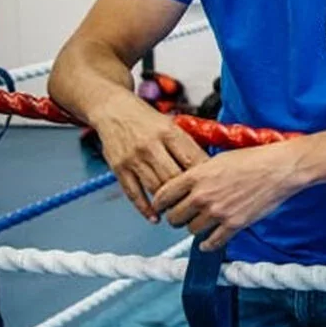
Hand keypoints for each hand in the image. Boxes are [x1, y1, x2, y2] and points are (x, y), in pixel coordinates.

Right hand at [91, 95, 209, 222]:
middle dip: (187, 193)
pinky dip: (145, 208)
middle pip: (175, 177)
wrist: (114, 109)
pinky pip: (133, 193)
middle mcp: (151, 146)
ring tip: (178, 210)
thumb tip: (209, 169)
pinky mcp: (119, 168)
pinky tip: (155, 217)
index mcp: (169, 133)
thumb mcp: (172, 126)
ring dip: (168, 203)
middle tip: (196, 204)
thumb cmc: (148, 120)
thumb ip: (187, 146)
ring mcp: (134, 158)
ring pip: (156, 188)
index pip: (192, 160)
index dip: (204, 177)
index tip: (211, 188)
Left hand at [152, 141, 306, 250]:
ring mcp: (218, 212)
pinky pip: (213, 242)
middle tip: (183, 216)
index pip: (162, 196)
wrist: (281, 168)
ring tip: (202, 222)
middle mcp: (203, 195)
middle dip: (177, 217)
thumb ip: (199, 173)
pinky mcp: (234, 224)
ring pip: (192, 230)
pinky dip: (208, 245)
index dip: (160, 204)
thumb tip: (187, 185)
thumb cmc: (255, 159)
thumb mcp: (219, 159)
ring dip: (195, 228)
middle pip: (174, 217)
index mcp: (196, 176)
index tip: (162, 207)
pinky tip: (208, 242)